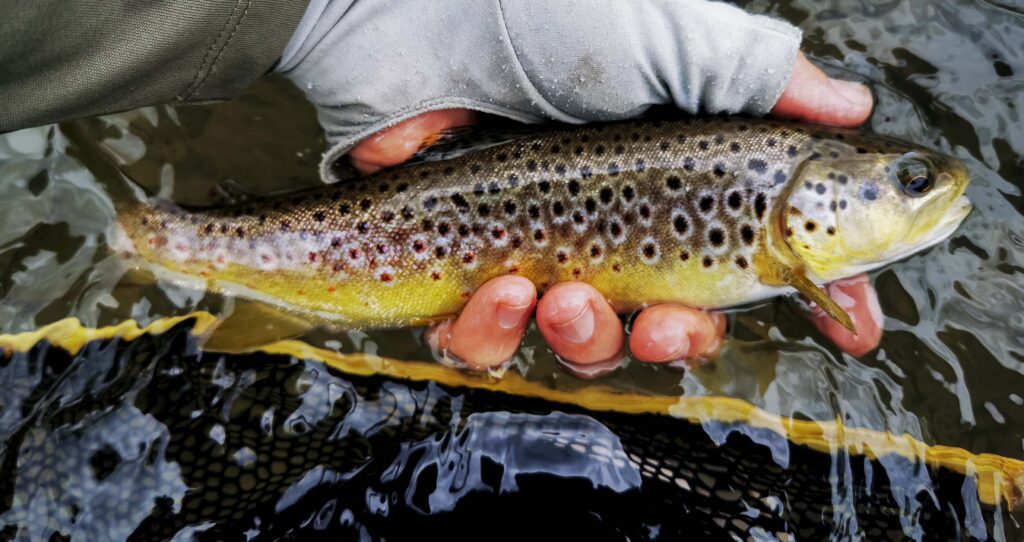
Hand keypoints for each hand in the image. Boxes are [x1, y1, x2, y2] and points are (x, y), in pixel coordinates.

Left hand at [348, 53, 878, 374]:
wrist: (417, 21)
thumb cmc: (547, 20)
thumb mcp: (672, 39)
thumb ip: (763, 80)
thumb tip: (850, 107)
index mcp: (677, 178)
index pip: (760, 252)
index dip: (811, 294)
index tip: (852, 325)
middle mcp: (617, 223)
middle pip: (674, 324)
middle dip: (680, 341)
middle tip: (669, 322)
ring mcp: (538, 253)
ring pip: (583, 347)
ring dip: (586, 340)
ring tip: (559, 293)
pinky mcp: (460, 276)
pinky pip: (485, 346)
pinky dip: (494, 336)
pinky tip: (498, 289)